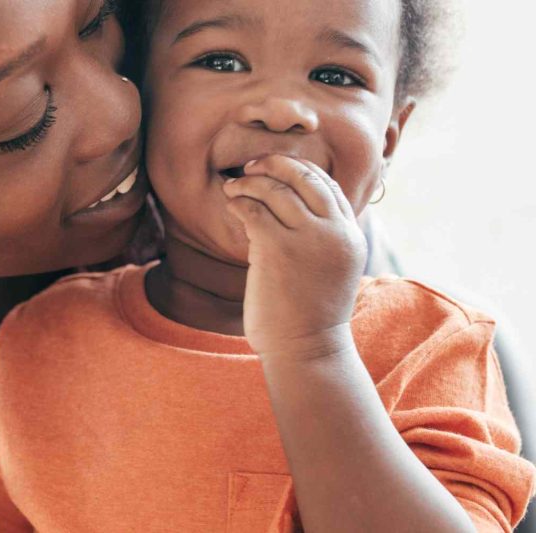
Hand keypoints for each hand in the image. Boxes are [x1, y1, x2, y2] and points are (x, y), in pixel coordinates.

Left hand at [222, 155, 365, 360]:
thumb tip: (290, 210)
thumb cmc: (310, 314)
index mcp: (350, 235)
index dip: (299, 169)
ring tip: (232, 187)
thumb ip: (321, 238)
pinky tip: (231, 203)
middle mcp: (334, 232)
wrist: (307, 349)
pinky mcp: (278, 249)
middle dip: (275, 164)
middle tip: (250, 167)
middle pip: (306, 177)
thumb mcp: (329, 269)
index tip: (275, 168)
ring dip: (249, 182)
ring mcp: (308, 238)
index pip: (328, 185)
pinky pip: (254, 210)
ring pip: (276, 189)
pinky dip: (239, 201)